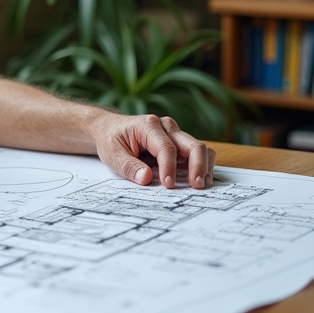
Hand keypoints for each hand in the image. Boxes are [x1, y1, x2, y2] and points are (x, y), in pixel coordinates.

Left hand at [93, 113, 214, 189]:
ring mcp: (175, 134)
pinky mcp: (178, 143)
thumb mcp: (112, 154)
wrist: (109, 128)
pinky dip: (201, 165)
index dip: (170, 168)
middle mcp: (167, 127)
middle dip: (198, 166)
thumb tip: (146, 178)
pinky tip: (197, 180)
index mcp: (149, 126)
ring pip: (199, 148)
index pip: (166, 148)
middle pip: (192, 145)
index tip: (168, 185)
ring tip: (201, 185)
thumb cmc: (111, 139)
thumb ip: (129, 166)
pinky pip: (197, 153)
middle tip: (197, 186)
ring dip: (204, 167)